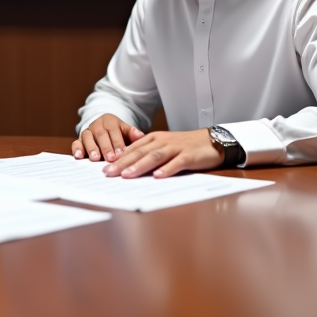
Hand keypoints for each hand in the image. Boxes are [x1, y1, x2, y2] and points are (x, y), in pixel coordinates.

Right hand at [72, 114, 145, 162]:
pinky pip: (76, 143)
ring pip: (87, 138)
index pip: (114, 131)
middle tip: (110, 159)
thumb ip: (132, 134)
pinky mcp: (79, 140)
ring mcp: (87, 132)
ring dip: (91, 148)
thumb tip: (141, 136)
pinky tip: (79, 157)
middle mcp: (97, 125)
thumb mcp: (126, 131)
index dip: (117, 142)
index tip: (121, 154)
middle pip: (101, 135)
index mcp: (109, 121)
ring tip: (95, 159)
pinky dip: (76, 149)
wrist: (103, 129)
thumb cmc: (118, 134)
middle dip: (106, 147)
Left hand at [102, 128, 222, 178]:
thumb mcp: (164, 146)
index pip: (132, 149)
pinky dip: (166, 169)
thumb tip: (128, 167)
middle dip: (122, 163)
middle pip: (139, 152)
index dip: (118, 158)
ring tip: (127, 175)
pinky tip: (157, 176)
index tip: (104, 169)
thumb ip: (148, 154)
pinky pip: (176, 163)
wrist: (212, 140)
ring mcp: (176, 148)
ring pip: (154, 156)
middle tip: (109, 173)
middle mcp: (162, 142)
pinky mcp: (189, 156)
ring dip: (139, 166)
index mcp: (154, 139)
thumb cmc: (186, 146)